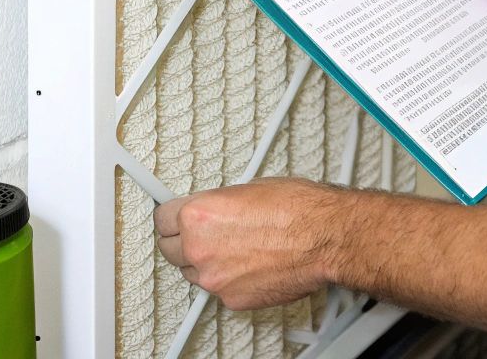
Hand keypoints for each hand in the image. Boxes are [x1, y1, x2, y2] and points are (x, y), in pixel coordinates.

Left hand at [153, 178, 348, 310]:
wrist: (325, 238)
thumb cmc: (299, 209)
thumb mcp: (250, 187)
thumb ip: (221, 204)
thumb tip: (216, 209)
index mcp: (199, 215)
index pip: (161, 219)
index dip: (173, 217)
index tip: (176, 219)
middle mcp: (199, 248)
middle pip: (169, 249)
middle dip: (183, 241)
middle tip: (202, 235)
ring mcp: (213, 277)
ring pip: (192, 272)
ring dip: (205, 262)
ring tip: (233, 249)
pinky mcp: (231, 299)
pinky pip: (218, 288)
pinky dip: (229, 279)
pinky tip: (250, 265)